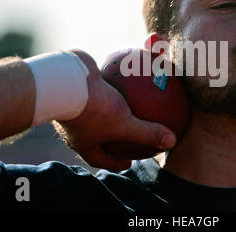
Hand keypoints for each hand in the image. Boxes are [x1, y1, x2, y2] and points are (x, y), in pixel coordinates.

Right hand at [55, 50, 175, 170]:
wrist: (63, 80)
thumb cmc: (92, 109)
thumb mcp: (124, 125)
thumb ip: (147, 133)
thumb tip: (171, 142)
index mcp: (82, 141)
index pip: (100, 158)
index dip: (115, 162)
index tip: (129, 162)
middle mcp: (76, 125)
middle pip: (98, 133)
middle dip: (114, 135)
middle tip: (131, 134)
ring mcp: (75, 103)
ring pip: (100, 105)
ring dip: (116, 103)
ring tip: (132, 101)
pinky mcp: (78, 83)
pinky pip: (101, 83)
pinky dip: (115, 79)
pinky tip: (131, 73)